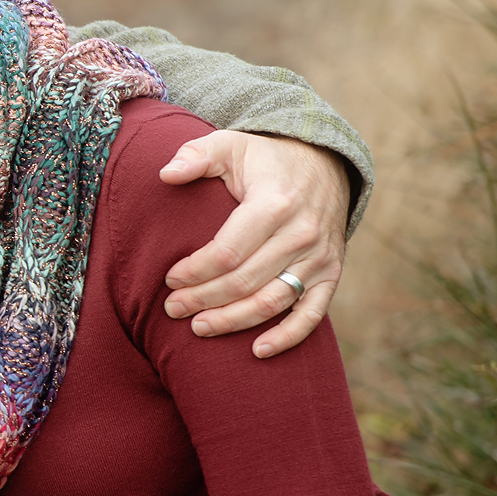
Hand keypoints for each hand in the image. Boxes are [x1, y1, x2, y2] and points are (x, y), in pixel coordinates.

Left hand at [157, 131, 348, 358]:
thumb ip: (196, 155)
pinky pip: (311, 314)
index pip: (227, 252)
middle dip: (204, 300)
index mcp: (274, 203)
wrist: (324, 164)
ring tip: (198, 328)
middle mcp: (301, 233)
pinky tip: (258, 351)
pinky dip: (288, 337)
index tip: (169, 280)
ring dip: (233, 321)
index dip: (195, 271)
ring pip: (272, 302)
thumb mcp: (231, 145)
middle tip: (172, 309)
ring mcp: (319, 257)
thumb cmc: (265, 159)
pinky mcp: (331, 273)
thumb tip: (165, 173)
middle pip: (244, 281)